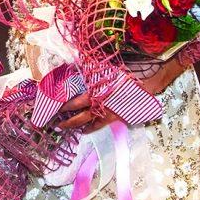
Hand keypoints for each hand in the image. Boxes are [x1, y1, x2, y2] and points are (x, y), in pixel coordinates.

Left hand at [57, 59, 185, 130]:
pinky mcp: (115, 116)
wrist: (147, 83)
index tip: (53, 104)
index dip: (63, 103)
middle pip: (78, 113)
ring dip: (74, 124)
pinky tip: (84, 131)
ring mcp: (107, 111)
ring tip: (63, 127)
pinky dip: (91, 127)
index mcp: (96, 90)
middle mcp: (100, 103)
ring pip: (87, 121)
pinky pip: (100, 124)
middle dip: (65, 117)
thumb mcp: (105, 69)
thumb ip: (90, 71)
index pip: (75, 99)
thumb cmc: (124, 73)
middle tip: (53, 121)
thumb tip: (73, 68)